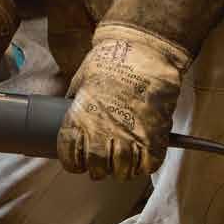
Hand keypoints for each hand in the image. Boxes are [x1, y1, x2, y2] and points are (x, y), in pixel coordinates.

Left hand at [58, 27, 189, 180]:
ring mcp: (129, 136)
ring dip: (121, 170)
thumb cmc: (111, 61)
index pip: (69, 155)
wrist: (143, 52)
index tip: (77, 162)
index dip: (73, 162)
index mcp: (81, 119)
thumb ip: (77, 101)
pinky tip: (141, 158)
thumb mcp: (83, 80)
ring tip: (122, 163)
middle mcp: (103, 132)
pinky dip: (144, 165)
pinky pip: (148, 164)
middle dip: (98, 169)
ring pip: (123, 171)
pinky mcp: (154, 136)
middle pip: (97, 168)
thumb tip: (71, 110)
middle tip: (102, 163)